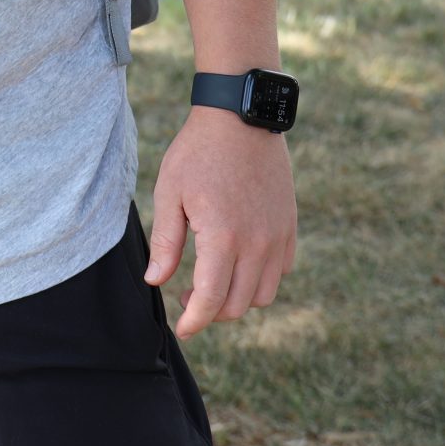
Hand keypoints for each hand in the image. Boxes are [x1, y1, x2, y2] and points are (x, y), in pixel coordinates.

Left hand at [144, 108, 298, 337]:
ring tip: (214, 280)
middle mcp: (256, 242)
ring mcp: (277, 235)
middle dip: (211, 312)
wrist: (241, 117)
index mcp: (223, 237)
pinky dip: (261, 278)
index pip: (210, 300)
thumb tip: (155, 282)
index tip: (182, 329)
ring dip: (237, 298)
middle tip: (188, 296)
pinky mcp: (288, 225)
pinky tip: (239, 261)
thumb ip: (165, 243)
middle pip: (237, 305)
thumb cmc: (197, 152)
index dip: (194, 321)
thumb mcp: (170, 193)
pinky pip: (281, 270)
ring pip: (263, 294)